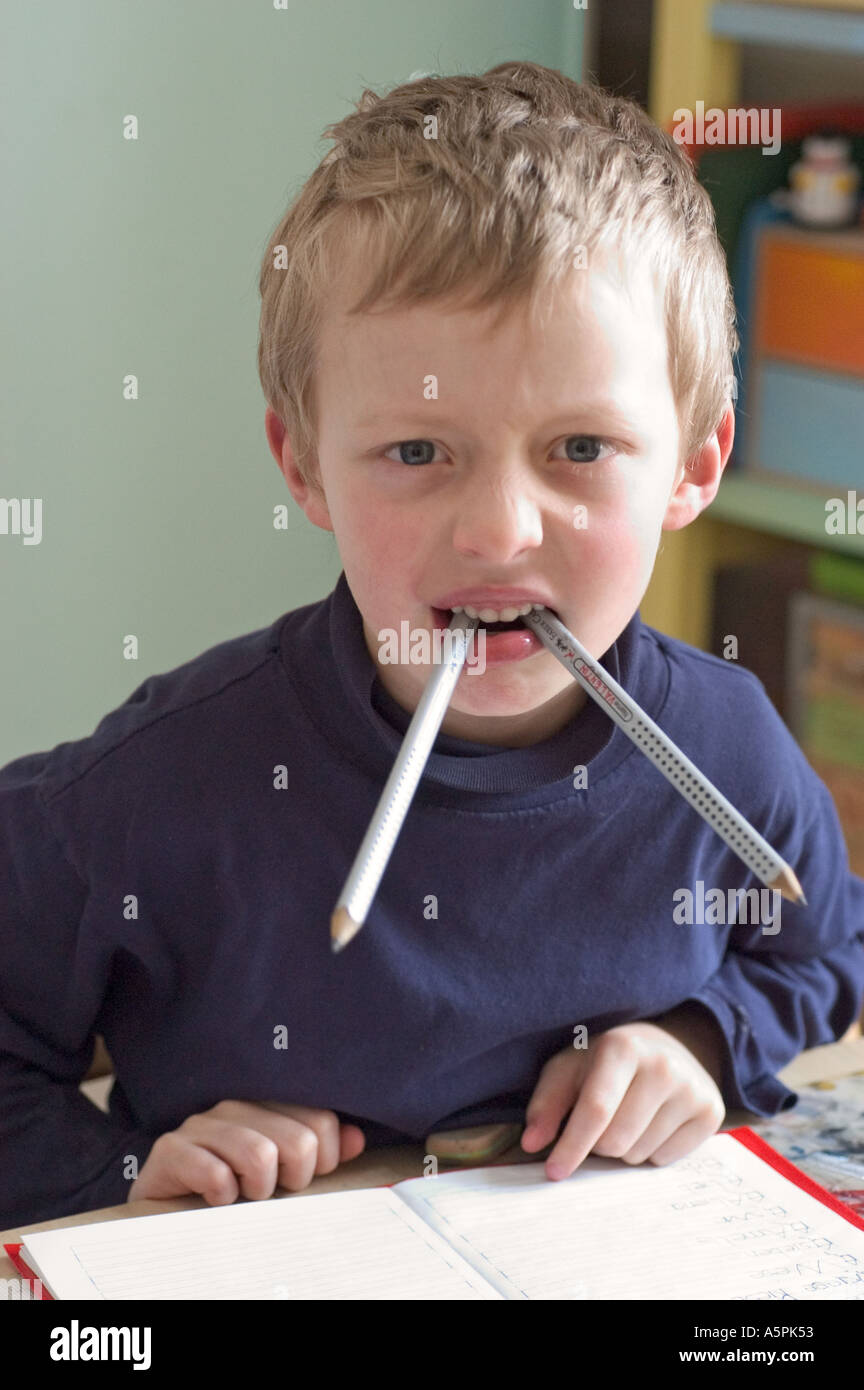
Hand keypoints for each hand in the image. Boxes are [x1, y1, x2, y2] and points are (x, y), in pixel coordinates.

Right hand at [128, 1101, 365, 1203]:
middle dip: (293, 1179)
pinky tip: (215, 1198)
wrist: (163, 1207)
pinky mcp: (171, 1150)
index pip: (321, 1122)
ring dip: (258, 1190)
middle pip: (298, 1141)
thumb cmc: (232, 1187)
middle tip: (271, 1190)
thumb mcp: (282, 1170)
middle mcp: (236, 1106)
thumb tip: (356, 1139)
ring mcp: (201, 1124)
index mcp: (267, 1104)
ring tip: (244, 1195)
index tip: (301, 1177)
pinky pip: (216, 1176)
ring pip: (260, 1156)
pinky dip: (222, 1196)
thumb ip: (321, 1151)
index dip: (322, 1160)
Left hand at [521, 1018, 724, 1179]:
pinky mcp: (712, 1112)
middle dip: (598, 1144)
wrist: (668, 1046)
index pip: (595, 1110)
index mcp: (622, 1047)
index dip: (571, 1146)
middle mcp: (662, 1066)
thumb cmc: (606, 1062)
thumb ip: (547, 1103)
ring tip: (629, 1116)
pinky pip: (666, 1160)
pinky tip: (653, 1123)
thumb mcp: (570, 1068)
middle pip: (616, 1141)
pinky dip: (651, 1151)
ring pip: (639, 1154)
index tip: (553, 1172)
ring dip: (624, 1147)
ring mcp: (692, 1089)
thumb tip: (532, 1143)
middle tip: (600, 1121)